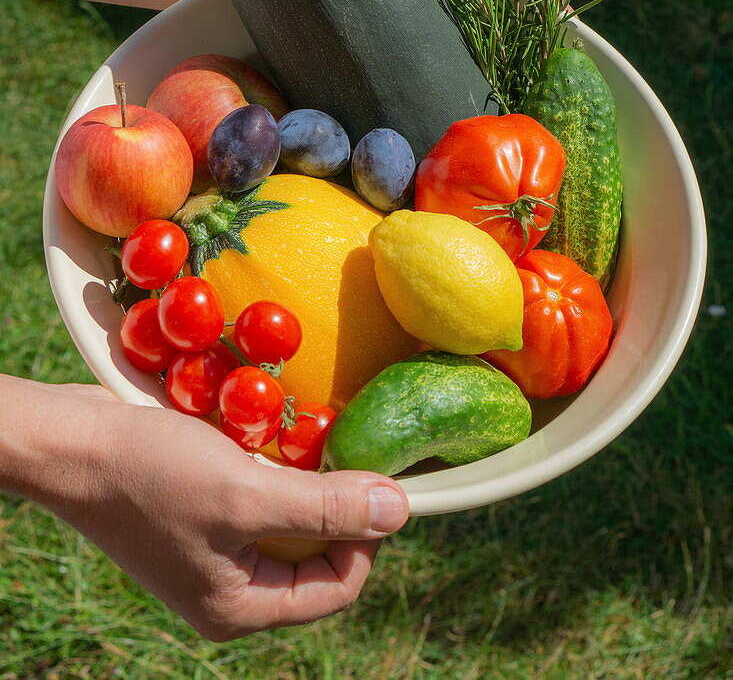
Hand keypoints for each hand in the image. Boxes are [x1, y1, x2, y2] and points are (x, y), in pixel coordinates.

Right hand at [0, 377, 408, 640]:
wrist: (69, 443)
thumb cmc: (151, 475)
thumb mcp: (246, 494)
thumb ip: (325, 508)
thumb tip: (399, 512)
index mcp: (239, 608)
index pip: (336, 589)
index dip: (364, 537)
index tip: (371, 478)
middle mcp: (228, 587)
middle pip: (314, 554)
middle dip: (332, 502)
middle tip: (338, 449)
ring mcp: (212, 547)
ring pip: (288, 518)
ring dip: (304, 477)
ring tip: (306, 436)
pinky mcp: (200, 508)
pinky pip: (257, 495)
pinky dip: (273, 465)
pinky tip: (272, 430)